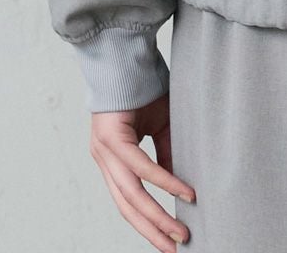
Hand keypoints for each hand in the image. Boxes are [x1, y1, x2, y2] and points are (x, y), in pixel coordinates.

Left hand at [89, 91, 195, 250]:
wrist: (127, 54)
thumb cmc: (144, 88)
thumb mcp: (158, 127)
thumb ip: (164, 156)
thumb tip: (176, 186)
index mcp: (112, 159)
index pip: (128, 201)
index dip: (147, 222)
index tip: (168, 239)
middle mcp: (104, 159)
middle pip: (127, 207)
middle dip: (152, 231)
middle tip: (174, 249)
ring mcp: (105, 150)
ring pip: (131, 195)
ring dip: (157, 217)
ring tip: (180, 232)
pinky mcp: (112, 138)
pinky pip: (140, 167)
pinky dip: (163, 181)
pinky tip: (182, 192)